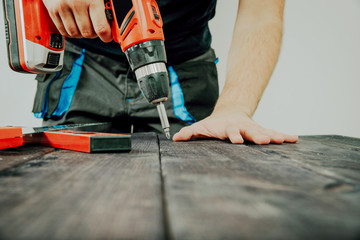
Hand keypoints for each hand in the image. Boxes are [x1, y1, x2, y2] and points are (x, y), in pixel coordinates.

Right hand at [43, 0, 111, 41]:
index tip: (107, 36)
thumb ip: (107, 4)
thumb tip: (114, 21)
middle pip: (87, 33)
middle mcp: (76, 4)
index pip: (101, 28)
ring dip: (81, 33)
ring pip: (75, 34)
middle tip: (96, 27)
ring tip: (85, 25)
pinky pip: (63, 31)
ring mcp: (62, 7)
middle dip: (94, 33)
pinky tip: (75, 24)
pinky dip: (70, 32)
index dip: (106, 36)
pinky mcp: (52, 9)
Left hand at [173, 112, 297, 143]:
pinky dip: (283, 135)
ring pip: (264, 131)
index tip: (237, 140)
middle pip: (250, 131)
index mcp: (228, 128)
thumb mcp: (201, 128)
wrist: (228, 114)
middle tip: (264, 140)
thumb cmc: (214, 125)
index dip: (234, 135)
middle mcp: (242, 127)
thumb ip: (189, 132)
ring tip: (284, 139)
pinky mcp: (260, 131)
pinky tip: (293, 139)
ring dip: (273, 135)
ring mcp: (252, 129)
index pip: (231, 132)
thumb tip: (176, 138)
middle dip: (257, 135)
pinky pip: (273, 133)